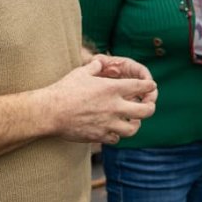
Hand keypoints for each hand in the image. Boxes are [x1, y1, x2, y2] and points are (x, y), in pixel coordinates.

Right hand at [43, 58, 157, 143]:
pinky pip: (116, 138)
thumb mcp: (81, 73)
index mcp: (112, 89)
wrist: (50, 112)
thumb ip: (95, 67)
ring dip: (135, 124)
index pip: (142, 87)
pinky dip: (117, 135)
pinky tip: (112, 129)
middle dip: (150, 107)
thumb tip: (99, 62)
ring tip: (132, 120)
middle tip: (147, 106)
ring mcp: (108, 123)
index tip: (151, 87)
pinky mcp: (99, 136)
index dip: (150, 86)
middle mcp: (114, 107)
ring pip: (134, 128)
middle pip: (146, 111)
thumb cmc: (64, 90)